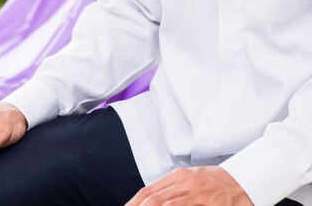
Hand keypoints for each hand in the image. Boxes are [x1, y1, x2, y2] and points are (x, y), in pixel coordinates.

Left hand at [125, 166, 252, 205]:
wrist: (244, 181)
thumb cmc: (215, 182)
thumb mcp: (191, 179)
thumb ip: (172, 188)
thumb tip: (151, 199)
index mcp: (178, 176)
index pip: (149, 190)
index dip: (134, 203)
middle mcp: (185, 183)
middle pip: (154, 200)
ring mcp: (197, 195)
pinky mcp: (208, 204)